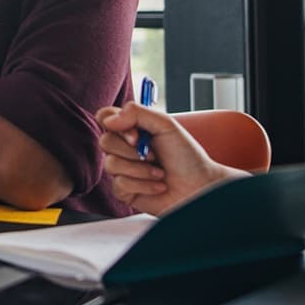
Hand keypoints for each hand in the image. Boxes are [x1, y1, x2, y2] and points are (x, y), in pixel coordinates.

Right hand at [96, 101, 242, 213]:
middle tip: (153, 154)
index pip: (105, 117)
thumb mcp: (166, 125)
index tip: (136, 135)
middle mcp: (124, 148)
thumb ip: (136, 113)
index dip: (115, 124)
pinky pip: (119, 185)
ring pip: (111, 164)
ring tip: (159, 172)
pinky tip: (157, 185)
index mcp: (132, 129)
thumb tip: (108, 120)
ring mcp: (123, 170)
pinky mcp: (124, 191)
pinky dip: (143, 185)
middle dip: (132, 151)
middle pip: (105, 141)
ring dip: (141, 170)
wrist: (198, 186)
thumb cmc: (186, 156)